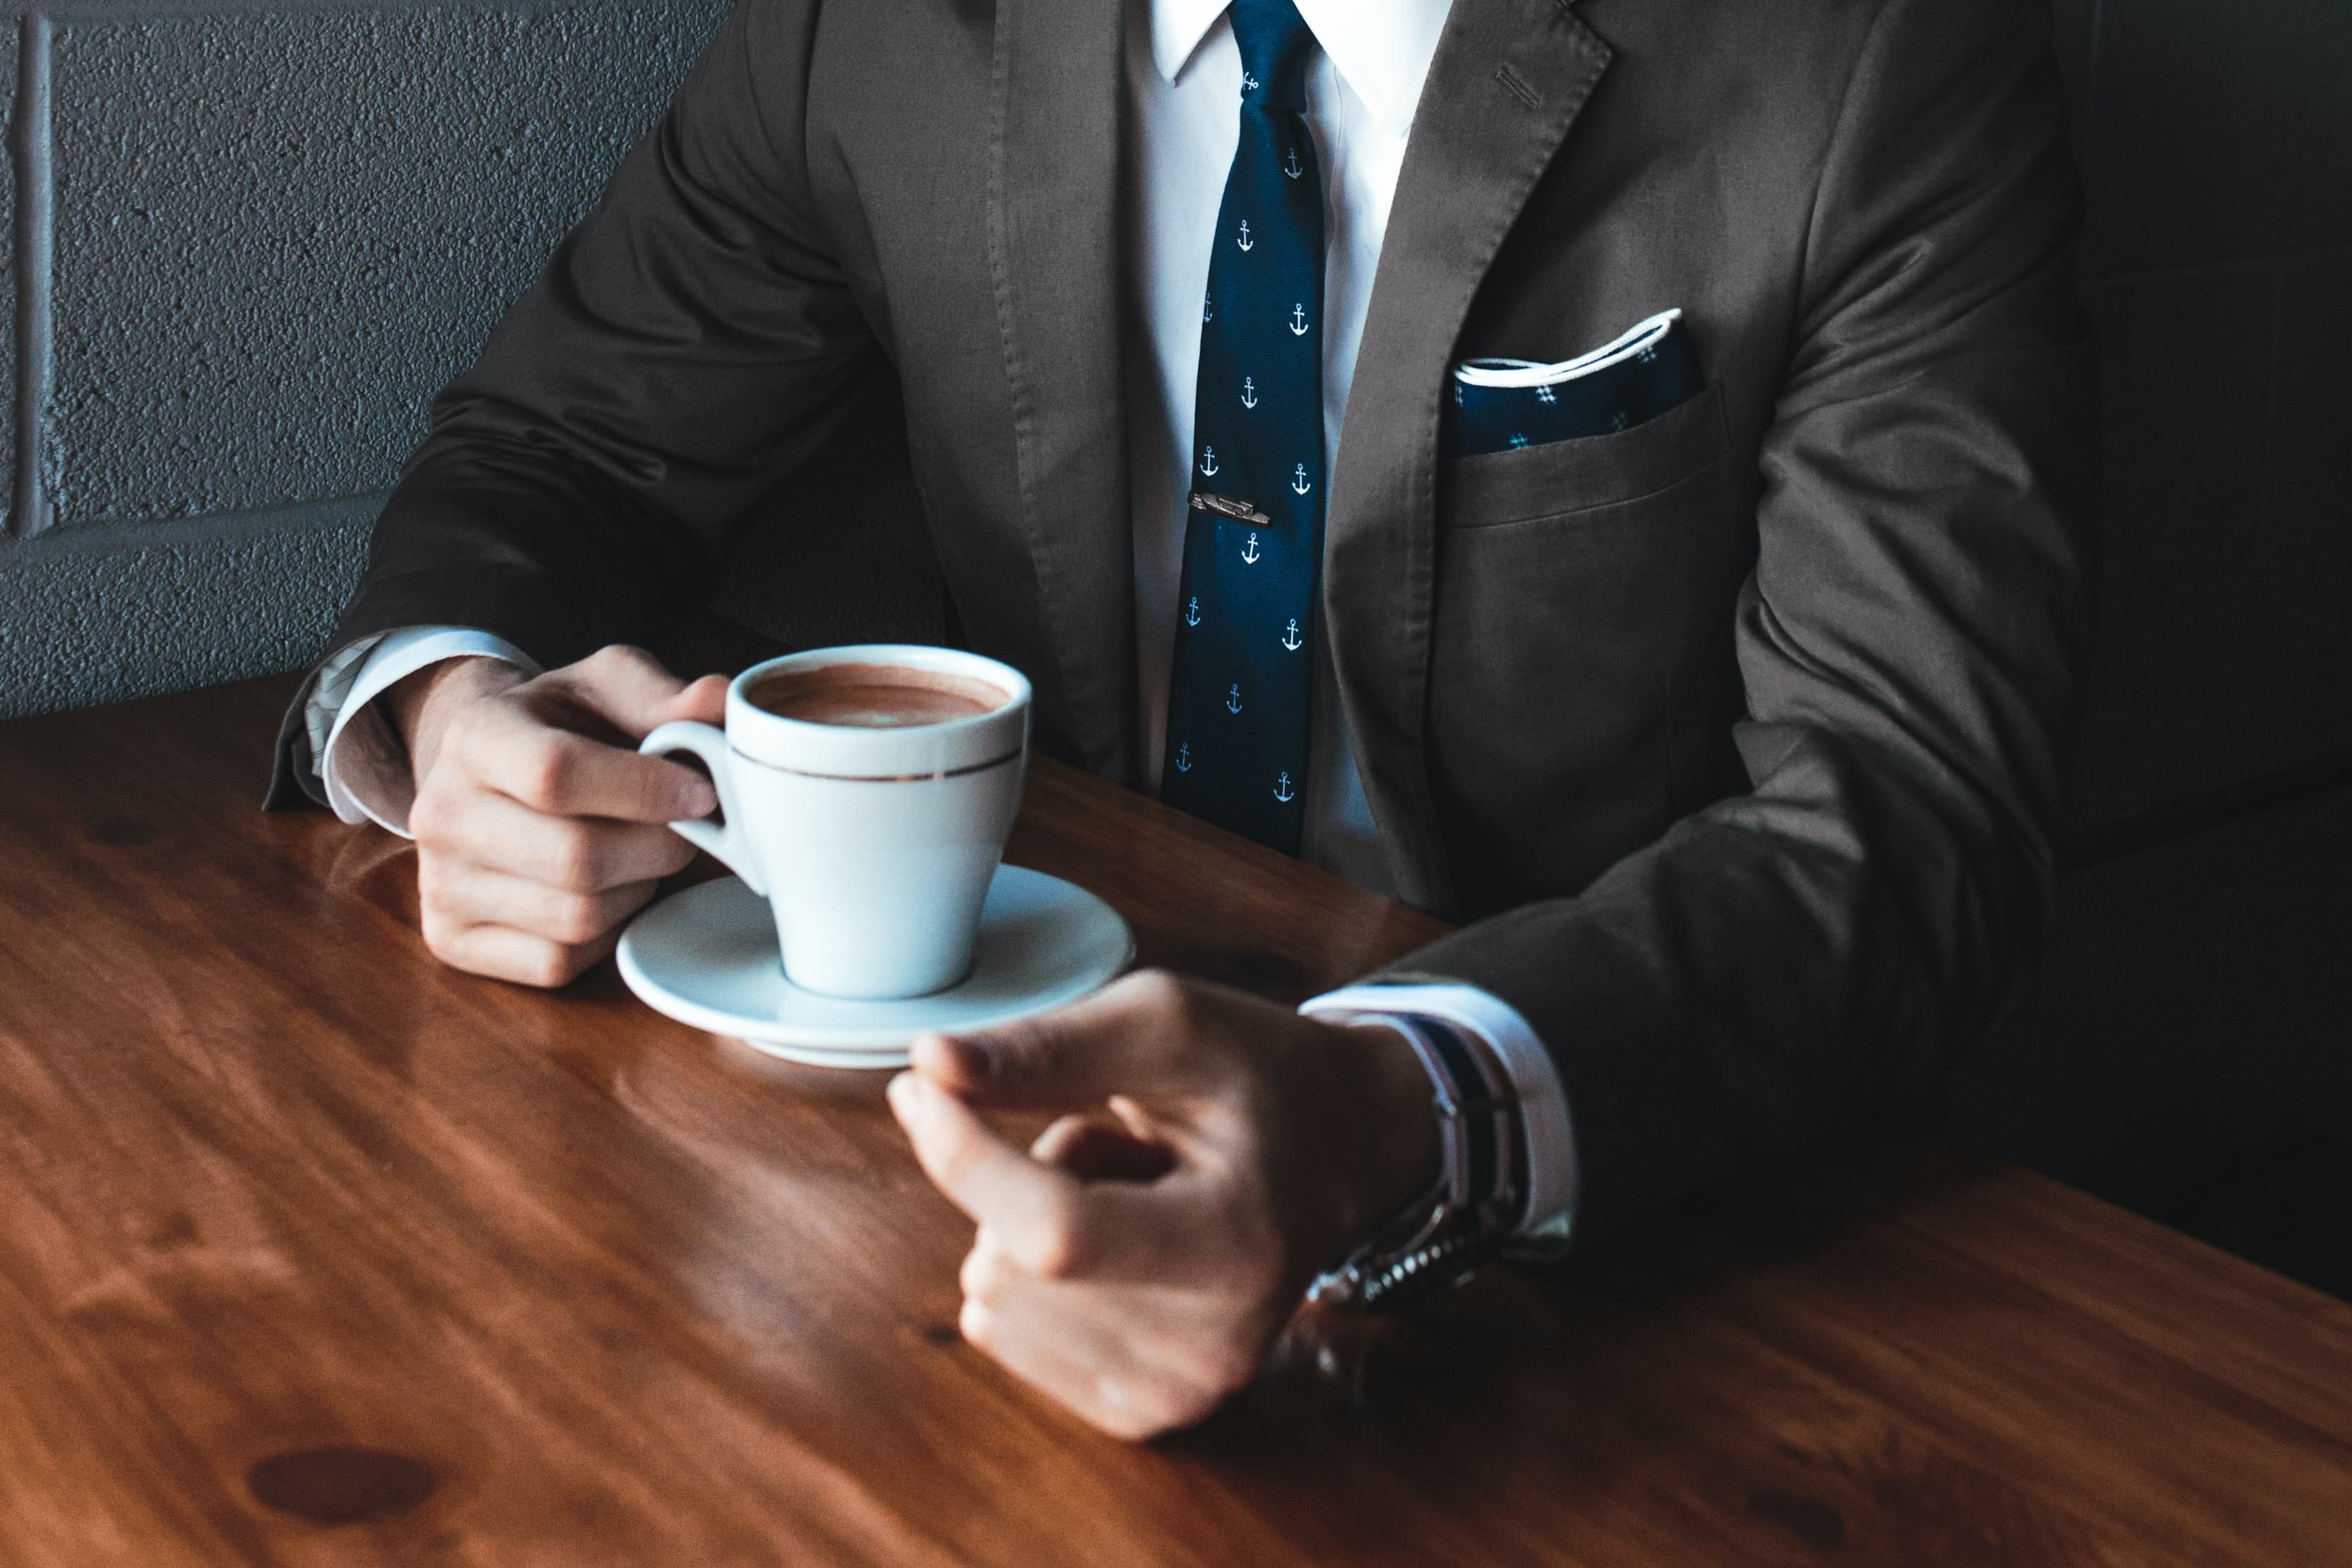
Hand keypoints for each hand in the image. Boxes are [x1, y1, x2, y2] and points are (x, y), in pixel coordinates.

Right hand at [390, 644, 728, 986]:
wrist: (490, 767)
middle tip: (683, 828)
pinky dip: (603, 934)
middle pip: (577, 858)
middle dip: (657, 847)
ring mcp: (439, 883)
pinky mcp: (451, 940)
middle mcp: (441, 812)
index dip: (646, 789)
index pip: (557, 773)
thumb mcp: (607, 687)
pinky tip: (606, 892)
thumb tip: (719, 702)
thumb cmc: (561, 726)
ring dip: (636, 889)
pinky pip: (558, 961)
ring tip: (638, 853)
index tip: (701, 792)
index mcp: (475, 734)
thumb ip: (663, 696)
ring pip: (577, 917)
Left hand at [887, 971, 1439, 1439]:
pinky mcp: (1143, 1412)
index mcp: (1240, 1245)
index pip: (1056, 1232)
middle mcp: (1215, 1345)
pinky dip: (1034, 1277)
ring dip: (1033, 1224)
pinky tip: (1121, 1244)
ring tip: (1133, 1192)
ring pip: (993, 1298)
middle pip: (1008, 1264)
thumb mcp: (1170, 1025)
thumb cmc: (1261, 1077)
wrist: (1348, 1149)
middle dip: (1030, 1177)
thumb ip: (1049, 1047)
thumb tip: (929, 1065)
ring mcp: (1181, 1392)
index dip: (965, 1156)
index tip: (921, 1087)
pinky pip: (1002, 1335)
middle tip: (1128, 1151)